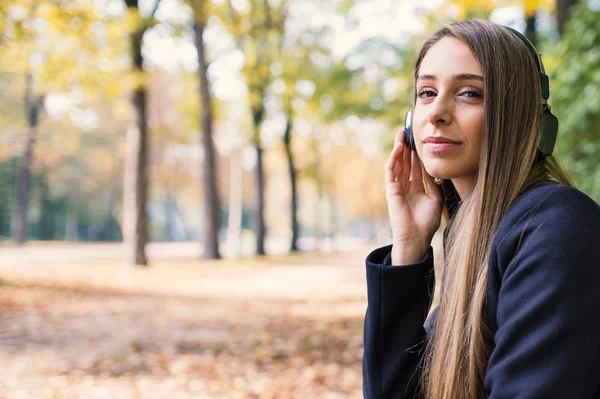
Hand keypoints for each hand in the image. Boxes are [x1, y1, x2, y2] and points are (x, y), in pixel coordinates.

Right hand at [385, 128, 442, 264]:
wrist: (417, 237)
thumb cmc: (426, 222)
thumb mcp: (435, 198)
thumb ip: (433, 183)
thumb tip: (431, 168)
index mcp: (416, 188)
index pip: (415, 167)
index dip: (417, 154)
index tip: (421, 141)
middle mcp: (405, 186)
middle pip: (405, 162)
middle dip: (406, 147)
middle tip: (409, 131)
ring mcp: (397, 187)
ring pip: (397, 164)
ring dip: (398, 149)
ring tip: (402, 134)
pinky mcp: (391, 190)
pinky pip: (391, 171)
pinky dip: (394, 159)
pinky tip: (399, 148)